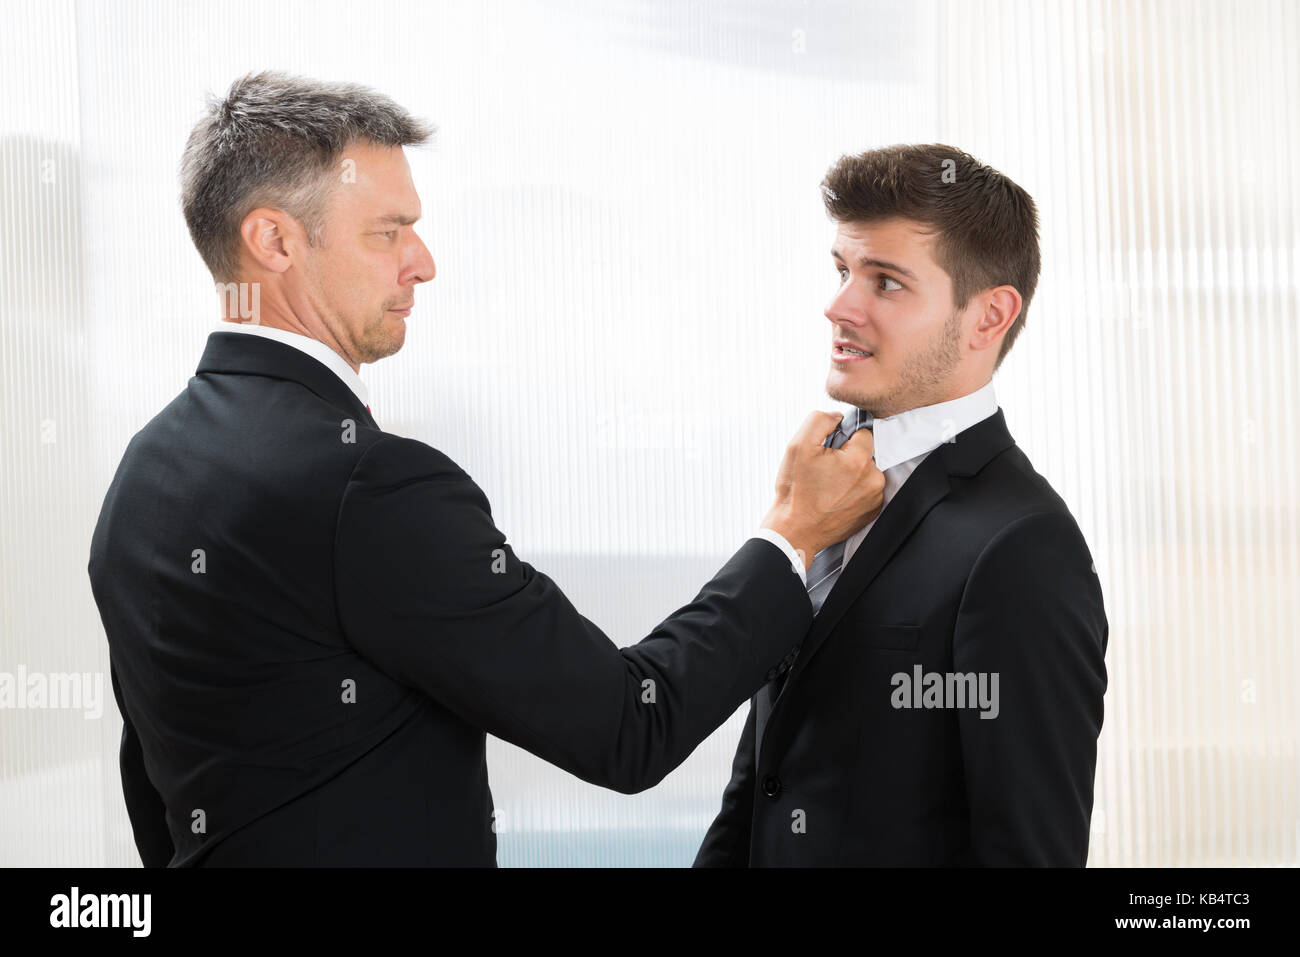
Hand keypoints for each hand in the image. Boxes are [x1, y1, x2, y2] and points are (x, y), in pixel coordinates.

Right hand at [761, 411, 885, 565]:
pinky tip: (836, 497)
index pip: (863, 433)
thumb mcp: (798, 445)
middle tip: (826, 471)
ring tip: (829, 486)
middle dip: (848, 457)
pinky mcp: (872, 512)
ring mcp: (875, 498)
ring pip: (868, 472)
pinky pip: (868, 491)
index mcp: (859, 461)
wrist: (795, 531)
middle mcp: (873, 480)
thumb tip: (837, 417)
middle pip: (867, 453)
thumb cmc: (795, 492)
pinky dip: (855, 491)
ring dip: (852, 474)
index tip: (829, 452)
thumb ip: (820, 420)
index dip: (843, 439)